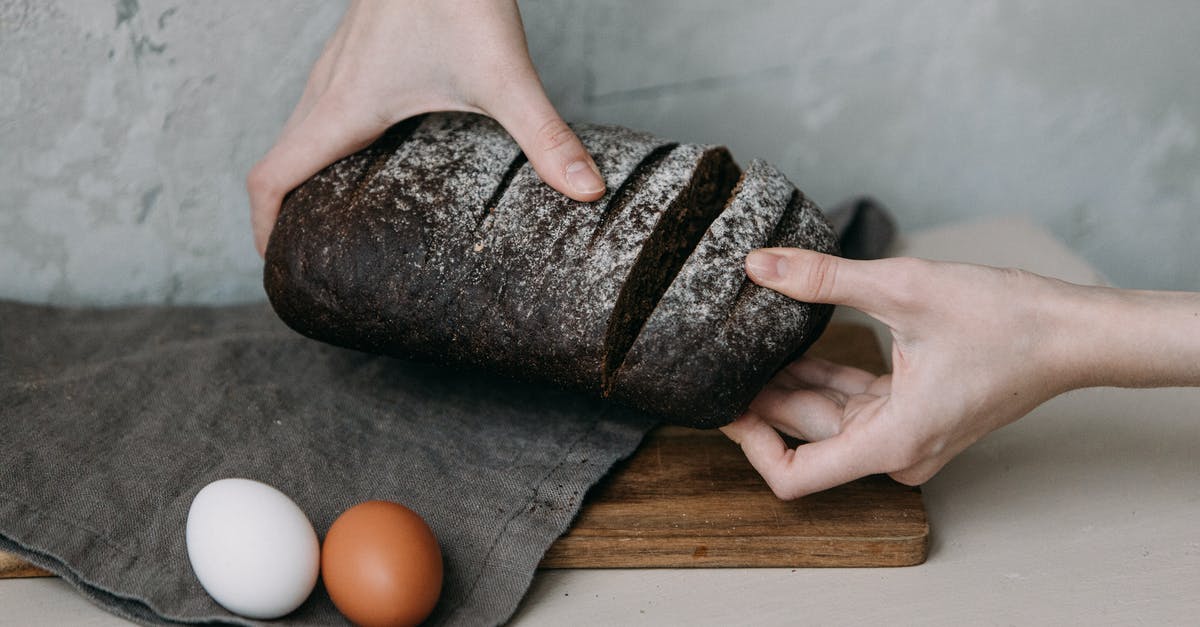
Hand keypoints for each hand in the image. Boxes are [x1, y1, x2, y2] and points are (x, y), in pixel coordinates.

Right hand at [246, 0, 604, 255]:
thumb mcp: (504, 75)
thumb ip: (544, 137)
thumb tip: (585, 191)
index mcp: (343, 107)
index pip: (271, 177)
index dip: (262, 228)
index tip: (277, 266)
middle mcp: (328, 86)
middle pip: (280, 160)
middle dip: (284, 214)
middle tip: (311, 259)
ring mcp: (338, 64)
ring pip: (298, 131)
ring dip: (304, 176)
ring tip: (335, 221)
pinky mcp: (357, 49)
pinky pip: (320, 106)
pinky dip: (324, 143)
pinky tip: (371, 156)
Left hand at [720, 248, 1199, 498]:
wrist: (1072, 332)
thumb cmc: (1005, 319)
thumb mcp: (902, 288)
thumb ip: (822, 279)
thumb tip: (760, 265)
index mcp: (891, 441)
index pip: (796, 476)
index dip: (751, 445)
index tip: (724, 407)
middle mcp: (898, 452)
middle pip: (809, 437)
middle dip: (765, 401)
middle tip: (721, 360)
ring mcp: (909, 438)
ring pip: (831, 420)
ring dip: (794, 386)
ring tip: (748, 348)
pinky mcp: (918, 417)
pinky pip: (858, 406)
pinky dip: (828, 380)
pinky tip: (795, 348)